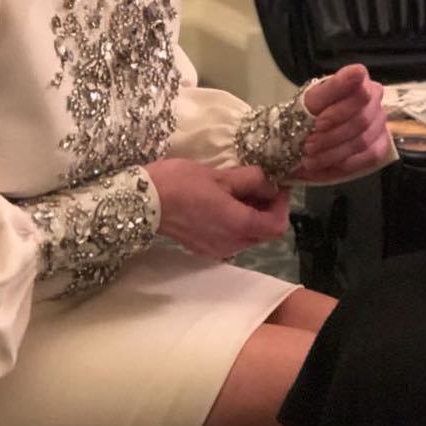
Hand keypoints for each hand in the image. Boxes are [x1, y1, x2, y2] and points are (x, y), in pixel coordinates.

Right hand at [144, 158, 288, 258]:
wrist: (144, 201)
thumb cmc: (181, 182)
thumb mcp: (219, 175)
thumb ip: (249, 180)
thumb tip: (269, 183)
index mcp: (238, 225)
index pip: (276, 225)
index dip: (281, 205)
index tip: (276, 185)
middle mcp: (232, 244)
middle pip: (264, 233)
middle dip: (267, 210)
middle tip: (259, 186)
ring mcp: (217, 250)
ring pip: (247, 237)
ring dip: (251, 217)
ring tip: (239, 193)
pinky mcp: (203, 249)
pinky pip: (230, 239)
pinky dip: (235, 224)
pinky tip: (222, 205)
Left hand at [293, 64, 390, 182]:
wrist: (303, 134)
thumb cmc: (309, 111)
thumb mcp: (314, 98)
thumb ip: (336, 84)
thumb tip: (359, 70)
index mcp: (360, 82)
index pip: (360, 95)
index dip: (338, 112)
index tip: (317, 123)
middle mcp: (375, 101)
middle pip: (361, 121)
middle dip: (331, 136)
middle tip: (308, 145)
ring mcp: (380, 124)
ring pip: (363, 141)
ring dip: (334, 152)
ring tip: (311, 158)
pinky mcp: (380, 145)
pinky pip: (371, 157)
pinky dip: (347, 162)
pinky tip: (329, 164)